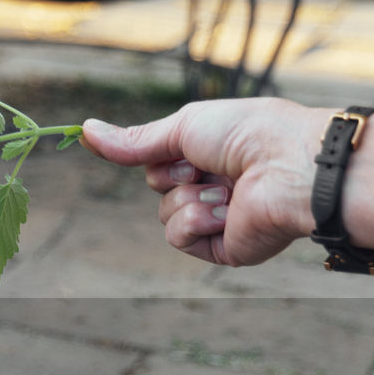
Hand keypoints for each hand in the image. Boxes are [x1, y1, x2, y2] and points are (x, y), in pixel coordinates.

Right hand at [81, 98, 327, 266]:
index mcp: (213, 153)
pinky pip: (179, 238)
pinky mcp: (222, 247)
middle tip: (206, 165)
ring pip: (165, 214)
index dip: (163, 154)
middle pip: (159, 187)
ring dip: (187, 198)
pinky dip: (195, 221)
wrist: (289, 167)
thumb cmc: (248, 134)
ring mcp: (219, 218)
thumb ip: (136, 140)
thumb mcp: (184, 127)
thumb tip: (84, 130)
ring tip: (224, 189)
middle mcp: (216, 185)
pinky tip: (225, 211)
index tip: (180, 146)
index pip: (162, 160)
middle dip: (174, 174)